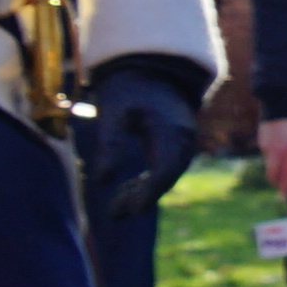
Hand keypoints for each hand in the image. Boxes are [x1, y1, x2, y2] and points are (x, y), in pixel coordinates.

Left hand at [77, 60, 205, 220]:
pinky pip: (166, 171)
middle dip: (142, 198)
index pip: (165, 168)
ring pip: (167, 177)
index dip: (148, 192)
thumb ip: (109, 142)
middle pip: (168, 177)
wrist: (154, 72)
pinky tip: (127, 190)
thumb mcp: (113, 110)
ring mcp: (185, 144)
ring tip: (114, 208)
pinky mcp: (178, 147)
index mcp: (170, 128)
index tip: (128, 210)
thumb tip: (101, 181)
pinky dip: (148, 184)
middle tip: (112, 214)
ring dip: (143, 193)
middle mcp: (185, 139)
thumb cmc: (129, 90)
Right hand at [255, 114, 286, 200]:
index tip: (286, 196)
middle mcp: (278, 152)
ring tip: (286, 165)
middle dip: (278, 183)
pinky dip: (273, 157)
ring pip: (269, 165)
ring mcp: (267, 146)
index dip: (286, 189)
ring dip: (276, 169)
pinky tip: (281, 150)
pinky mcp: (262, 140)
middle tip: (285, 185)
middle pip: (273, 176)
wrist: (283, 101)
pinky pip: (267, 154)